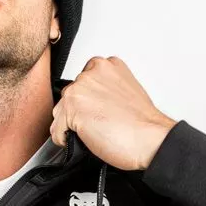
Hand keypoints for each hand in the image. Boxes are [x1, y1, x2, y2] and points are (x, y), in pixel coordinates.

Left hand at [50, 56, 176, 170]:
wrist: (150, 139)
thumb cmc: (142, 124)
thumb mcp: (125, 92)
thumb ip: (104, 90)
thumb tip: (92, 103)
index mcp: (106, 66)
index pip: (81, 83)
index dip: (86, 102)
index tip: (96, 112)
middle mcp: (91, 72)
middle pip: (68, 97)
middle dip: (76, 114)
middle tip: (97, 125)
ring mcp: (80, 89)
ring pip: (60, 113)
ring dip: (70, 127)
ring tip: (94, 132)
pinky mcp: (72, 107)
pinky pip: (56, 130)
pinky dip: (64, 140)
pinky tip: (85, 140)